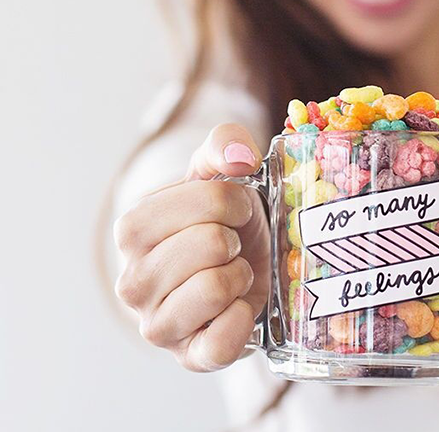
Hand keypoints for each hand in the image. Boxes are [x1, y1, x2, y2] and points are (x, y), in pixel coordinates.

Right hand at [114, 124, 269, 371]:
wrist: (236, 261)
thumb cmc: (222, 215)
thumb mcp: (219, 169)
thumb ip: (225, 143)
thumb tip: (239, 157)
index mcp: (133, 229)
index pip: (203, 202)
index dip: (233, 200)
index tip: (235, 207)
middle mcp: (132, 281)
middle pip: (211, 244)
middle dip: (236, 238)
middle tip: (232, 244)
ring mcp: (156, 325)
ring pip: (215, 288)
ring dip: (241, 274)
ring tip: (233, 272)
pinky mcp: (187, 358)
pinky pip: (220, 344)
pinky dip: (242, 320)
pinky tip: (240, 305)